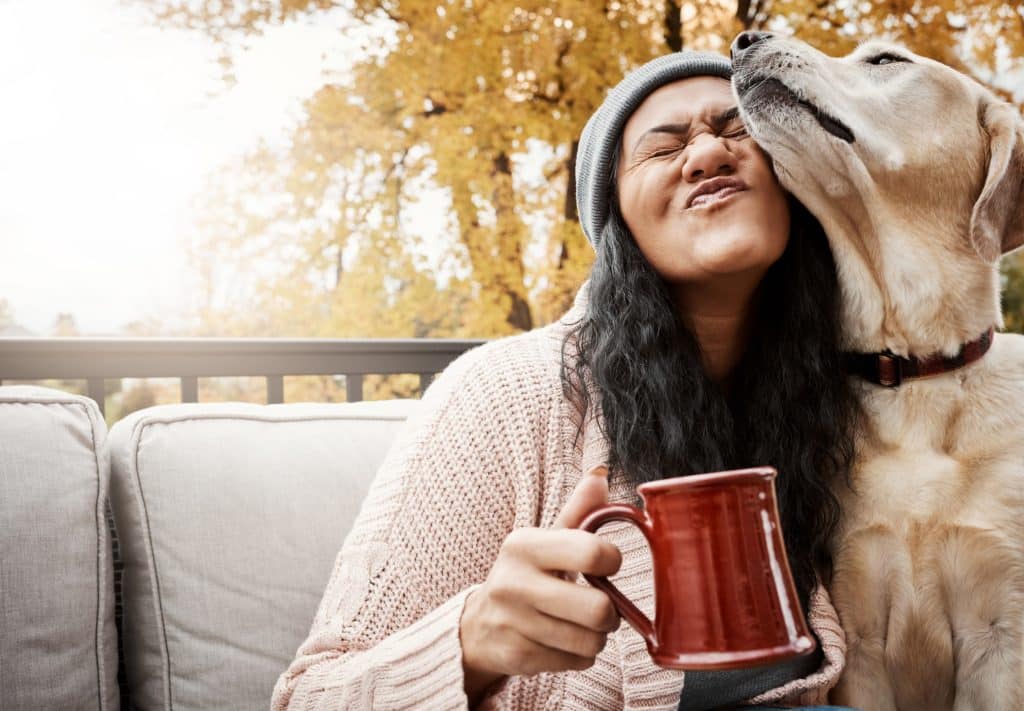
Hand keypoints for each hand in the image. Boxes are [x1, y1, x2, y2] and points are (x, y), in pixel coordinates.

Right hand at [460, 468, 621, 703]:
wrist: (478, 625)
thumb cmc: (525, 574)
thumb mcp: (545, 539)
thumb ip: (578, 511)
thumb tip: (601, 473)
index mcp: (524, 545)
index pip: (593, 552)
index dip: (612, 560)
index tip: (605, 563)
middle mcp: (514, 584)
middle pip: (598, 609)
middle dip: (609, 611)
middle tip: (598, 605)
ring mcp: (514, 624)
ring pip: (591, 641)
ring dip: (596, 636)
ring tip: (579, 624)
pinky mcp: (518, 658)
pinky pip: (578, 663)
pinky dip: (579, 655)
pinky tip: (562, 641)